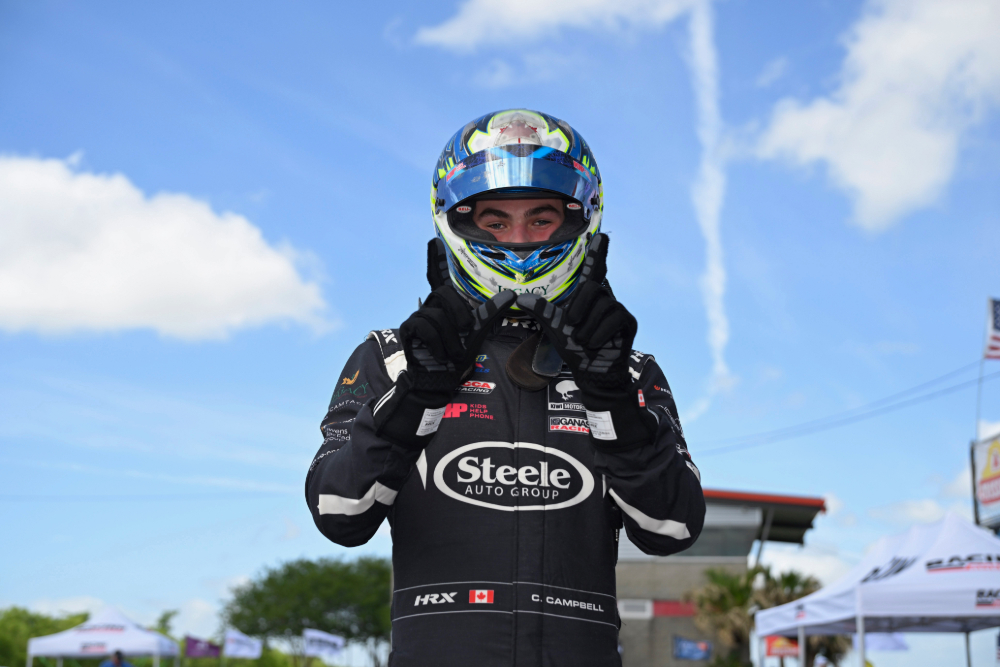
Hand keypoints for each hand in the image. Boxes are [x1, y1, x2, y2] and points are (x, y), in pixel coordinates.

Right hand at [373, 239, 513, 448]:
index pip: (438, 275)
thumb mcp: (477, 334)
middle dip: (458, 315)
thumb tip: (511, 294)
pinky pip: (426, 326)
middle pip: (444, 293)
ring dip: (450, 337)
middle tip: (464, 334)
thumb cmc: (456, 357)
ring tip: (452, 354)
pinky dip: (438, 343)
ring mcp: (417, 316)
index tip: (435, 239)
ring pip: (437, 313)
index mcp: (444, 304)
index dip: (435, 258)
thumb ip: (490, 313)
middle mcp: (429, 305)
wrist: (438, 382)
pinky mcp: (408, 329)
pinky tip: (440, 356)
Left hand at [517, 234, 654, 449]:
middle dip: (578, 308)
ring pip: (601, 306)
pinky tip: (594, 344)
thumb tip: (519, 298)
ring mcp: (618, 309)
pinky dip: (598, 333)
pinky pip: (612, 318)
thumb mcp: (553, 328)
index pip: (594, 269)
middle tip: (572, 327)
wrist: (592, 373)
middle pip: (591, 288)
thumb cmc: (574, 348)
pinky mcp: (628, 321)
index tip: (601, 234)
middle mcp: (604, 297)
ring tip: (583, 340)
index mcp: (588, 296)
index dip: (598, 252)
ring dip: (586, 328)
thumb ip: (540, 310)